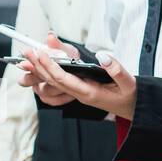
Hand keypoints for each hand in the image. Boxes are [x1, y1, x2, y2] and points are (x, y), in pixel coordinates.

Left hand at [21, 34, 136, 119]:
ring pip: (55, 82)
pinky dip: (50, 72)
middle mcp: (80, 94)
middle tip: (27, 51)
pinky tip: (44, 66)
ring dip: (41, 69)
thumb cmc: (131, 96)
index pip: (63, 79)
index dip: (50, 66)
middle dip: (39, 65)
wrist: (134, 109)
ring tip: (30, 56)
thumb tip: (102, 56)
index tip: (40, 54)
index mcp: (89, 93)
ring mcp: (79, 93)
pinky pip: (61, 82)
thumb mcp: (129, 83)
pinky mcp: (81, 90)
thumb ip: (116, 70)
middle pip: (54, 80)